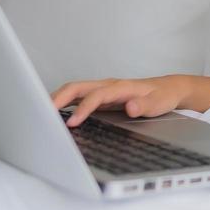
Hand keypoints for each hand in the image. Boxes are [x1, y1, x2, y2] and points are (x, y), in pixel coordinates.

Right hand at [50, 75, 188, 126]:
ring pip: (74, 90)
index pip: (95, 96)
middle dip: (58, 98)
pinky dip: (64, 103)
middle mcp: (108, 85)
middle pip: (77, 87)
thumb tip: (130, 107)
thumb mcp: (158, 104)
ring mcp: (103, 90)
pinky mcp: (101, 96)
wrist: (168, 89)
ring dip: (57, 100)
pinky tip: (56, 114)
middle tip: (41, 113)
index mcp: (120, 87)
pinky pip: (78, 97)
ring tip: (41, 115)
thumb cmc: (162, 96)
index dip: (82, 109)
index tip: (72, 123)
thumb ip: (144, 106)